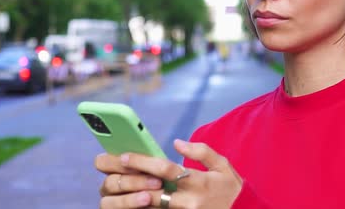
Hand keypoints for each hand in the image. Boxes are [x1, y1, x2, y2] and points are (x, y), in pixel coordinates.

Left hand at [95, 139, 242, 208]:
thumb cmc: (231, 188)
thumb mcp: (223, 165)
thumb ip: (201, 151)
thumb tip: (177, 143)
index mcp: (198, 181)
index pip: (166, 169)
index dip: (143, 162)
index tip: (125, 156)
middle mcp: (189, 201)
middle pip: (153, 192)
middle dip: (131, 182)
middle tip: (113, 174)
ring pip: (152, 208)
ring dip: (133, 200)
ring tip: (116, 191)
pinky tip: (132, 203)